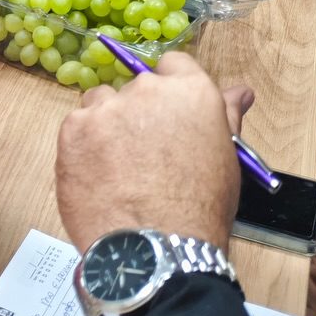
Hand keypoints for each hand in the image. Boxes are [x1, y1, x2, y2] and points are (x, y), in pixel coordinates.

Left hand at [56, 54, 245, 252]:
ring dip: (107, 126)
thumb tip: (242, 91)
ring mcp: (106, 107)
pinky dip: (84, 148)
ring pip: (101, 104)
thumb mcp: (225, 161)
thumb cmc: (199, 211)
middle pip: (136, 88)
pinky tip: (99, 178)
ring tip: (119, 170)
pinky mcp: (73, 128)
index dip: (170, 92)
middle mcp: (146, 90)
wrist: (156, 250)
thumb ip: (226, 117)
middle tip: (144, 155)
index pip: (173, 65)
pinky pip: (76, 127)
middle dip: (139, 114)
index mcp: (190, 92)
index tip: (168, 116)